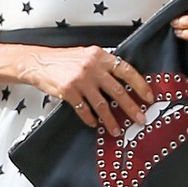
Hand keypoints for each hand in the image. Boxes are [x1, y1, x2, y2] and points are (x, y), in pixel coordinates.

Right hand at [22, 45, 154, 135]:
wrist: (38, 62)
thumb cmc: (63, 60)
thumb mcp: (87, 55)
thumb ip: (103, 64)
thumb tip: (122, 79)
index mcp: (100, 56)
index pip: (126, 70)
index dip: (140, 84)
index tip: (149, 97)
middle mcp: (92, 67)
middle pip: (118, 91)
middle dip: (131, 108)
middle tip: (140, 119)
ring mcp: (81, 80)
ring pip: (102, 105)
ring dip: (111, 120)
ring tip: (117, 130)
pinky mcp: (69, 91)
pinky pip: (84, 110)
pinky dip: (90, 119)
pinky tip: (94, 124)